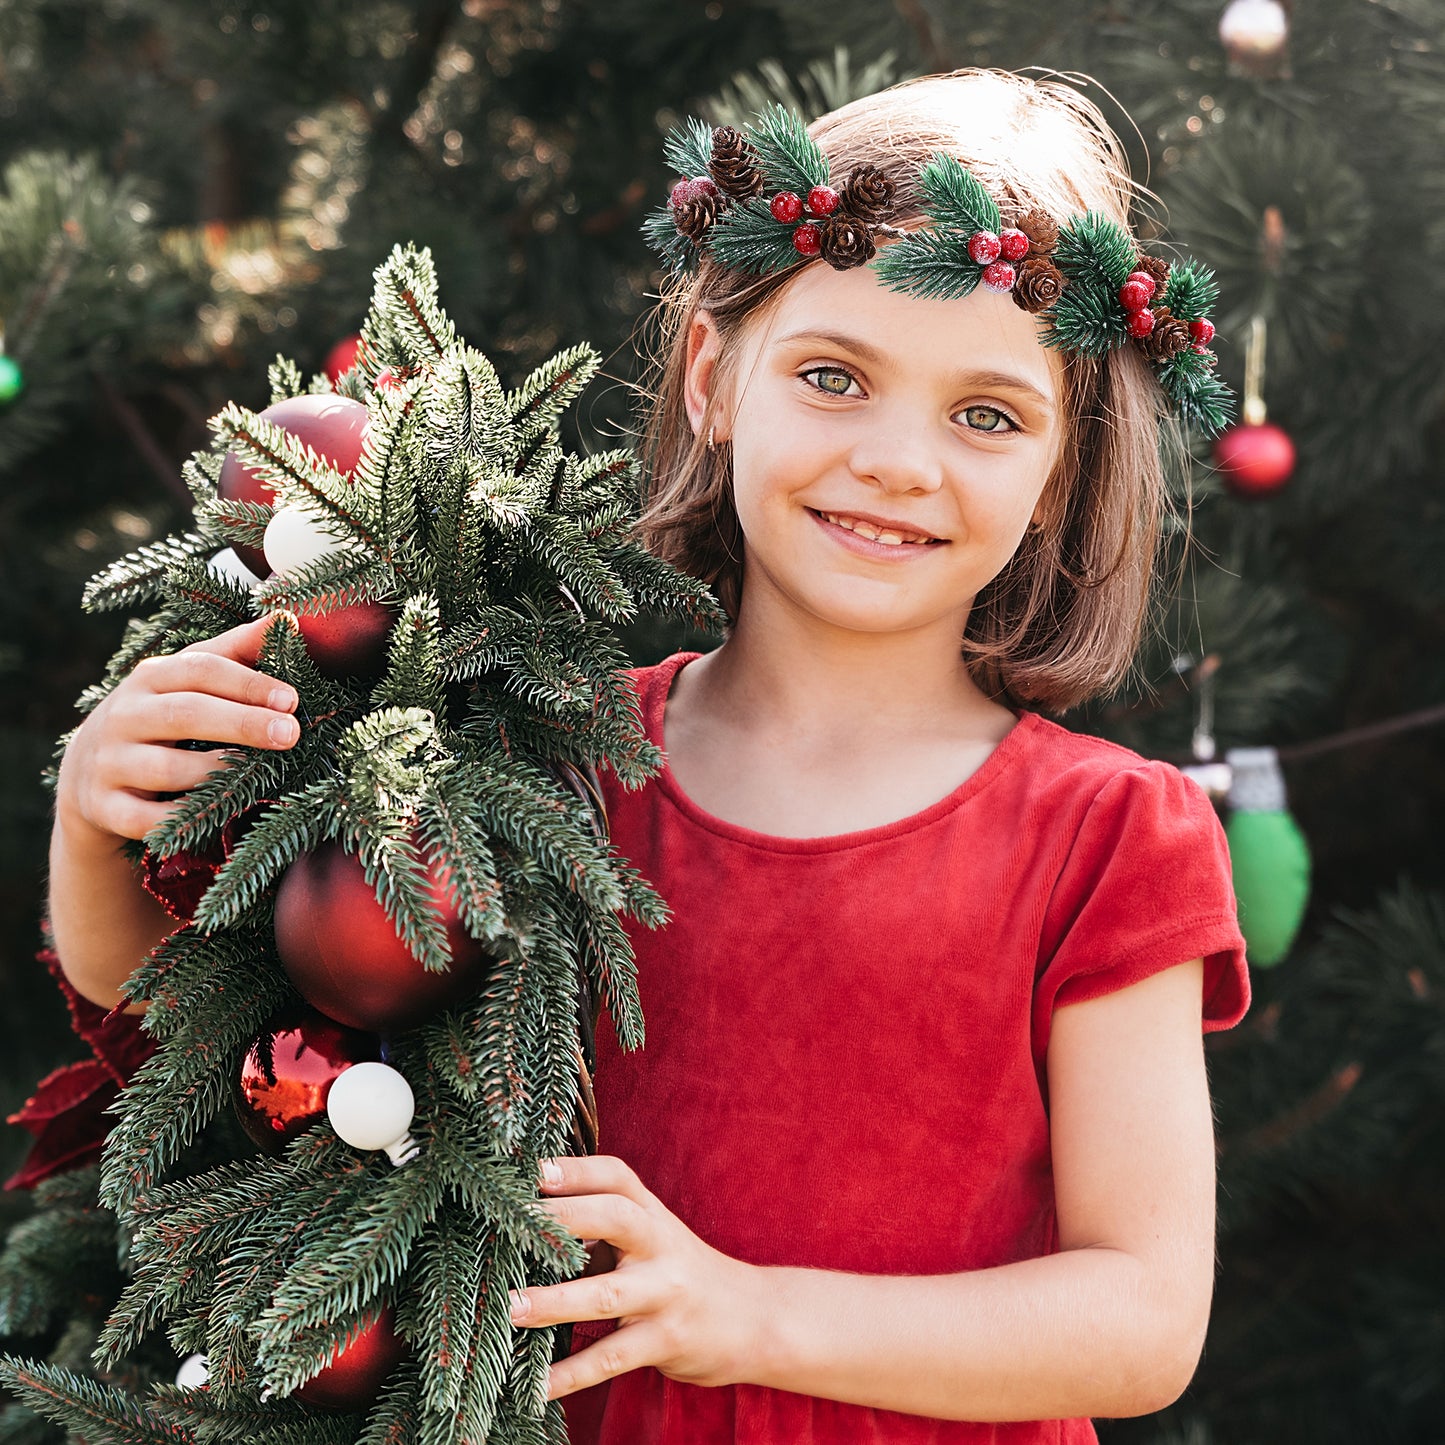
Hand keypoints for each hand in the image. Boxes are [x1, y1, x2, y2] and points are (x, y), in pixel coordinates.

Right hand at [55, 614, 300, 845]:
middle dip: (242, 723)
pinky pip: (146, 819)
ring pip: (167, 769)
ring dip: (217, 773)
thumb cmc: (163, 716)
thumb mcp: (191, 681)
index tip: (291, 699)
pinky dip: (183, 819)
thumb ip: (238, 651)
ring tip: (259, 776)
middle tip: (289, 734)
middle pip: (186, 714)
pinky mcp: (104, 807)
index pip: (200, 669)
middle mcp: (124, 715)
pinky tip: (217, 815)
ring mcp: (109, 762)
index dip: (247, 682)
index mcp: (150, 678)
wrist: (90, 773)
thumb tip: (288, 619)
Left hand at [509, 1154, 765, 1400]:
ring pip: (606, 1294)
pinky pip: (611, 1358)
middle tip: (511, 1225)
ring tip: (510, 1308)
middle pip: (615, 1217)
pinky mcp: (665, 1341)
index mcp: (652, 1213)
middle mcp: (661, 1244)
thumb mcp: (651, 1238)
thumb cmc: (678, 1272)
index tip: (535, 1170)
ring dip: (554, 1301)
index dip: (576, 1170)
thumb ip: (601, 1228)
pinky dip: (571, 1374)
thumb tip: (523, 1228)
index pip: (616, 1177)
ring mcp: (665, 1293)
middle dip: (563, 1218)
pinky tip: (536, 1386)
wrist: (751, 1318)